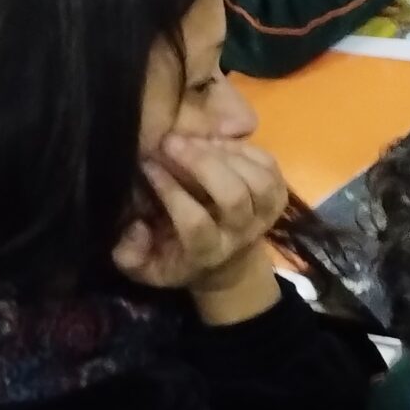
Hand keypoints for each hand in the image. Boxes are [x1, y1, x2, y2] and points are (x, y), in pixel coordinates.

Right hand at [114, 135, 287, 297]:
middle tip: (171, 142)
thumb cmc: (177, 259)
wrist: (228, 265)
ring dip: (224, 153)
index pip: (194, 222)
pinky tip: (215, 142)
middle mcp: (241, 235)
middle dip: (201, 163)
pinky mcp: (279, 198)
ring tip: (194, 141)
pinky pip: (269, 166)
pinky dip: (244, 149)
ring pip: (257, 180)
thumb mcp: (145, 267)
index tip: (148, 167)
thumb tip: (136, 227)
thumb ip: (130, 254)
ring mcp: (265, 216)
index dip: (170, 191)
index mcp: (206, 254)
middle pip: (233, 195)